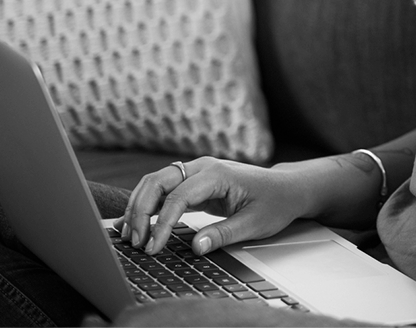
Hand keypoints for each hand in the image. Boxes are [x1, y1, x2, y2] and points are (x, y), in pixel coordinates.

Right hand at [118, 158, 307, 256]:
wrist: (286, 188)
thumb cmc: (274, 202)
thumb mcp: (254, 223)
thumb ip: (223, 234)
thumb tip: (195, 248)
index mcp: (217, 174)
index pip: (178, 197)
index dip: (161, 224)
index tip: (152, 248)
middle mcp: (203, 167)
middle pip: (158, 181)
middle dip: (140, 210)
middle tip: (134, 242)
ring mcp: (198, 172)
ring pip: (157, 182)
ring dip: (139, 206)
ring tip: (129, 235)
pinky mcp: (196, 182)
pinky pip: (165, 189)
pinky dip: (148, 204)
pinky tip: (137, 223)